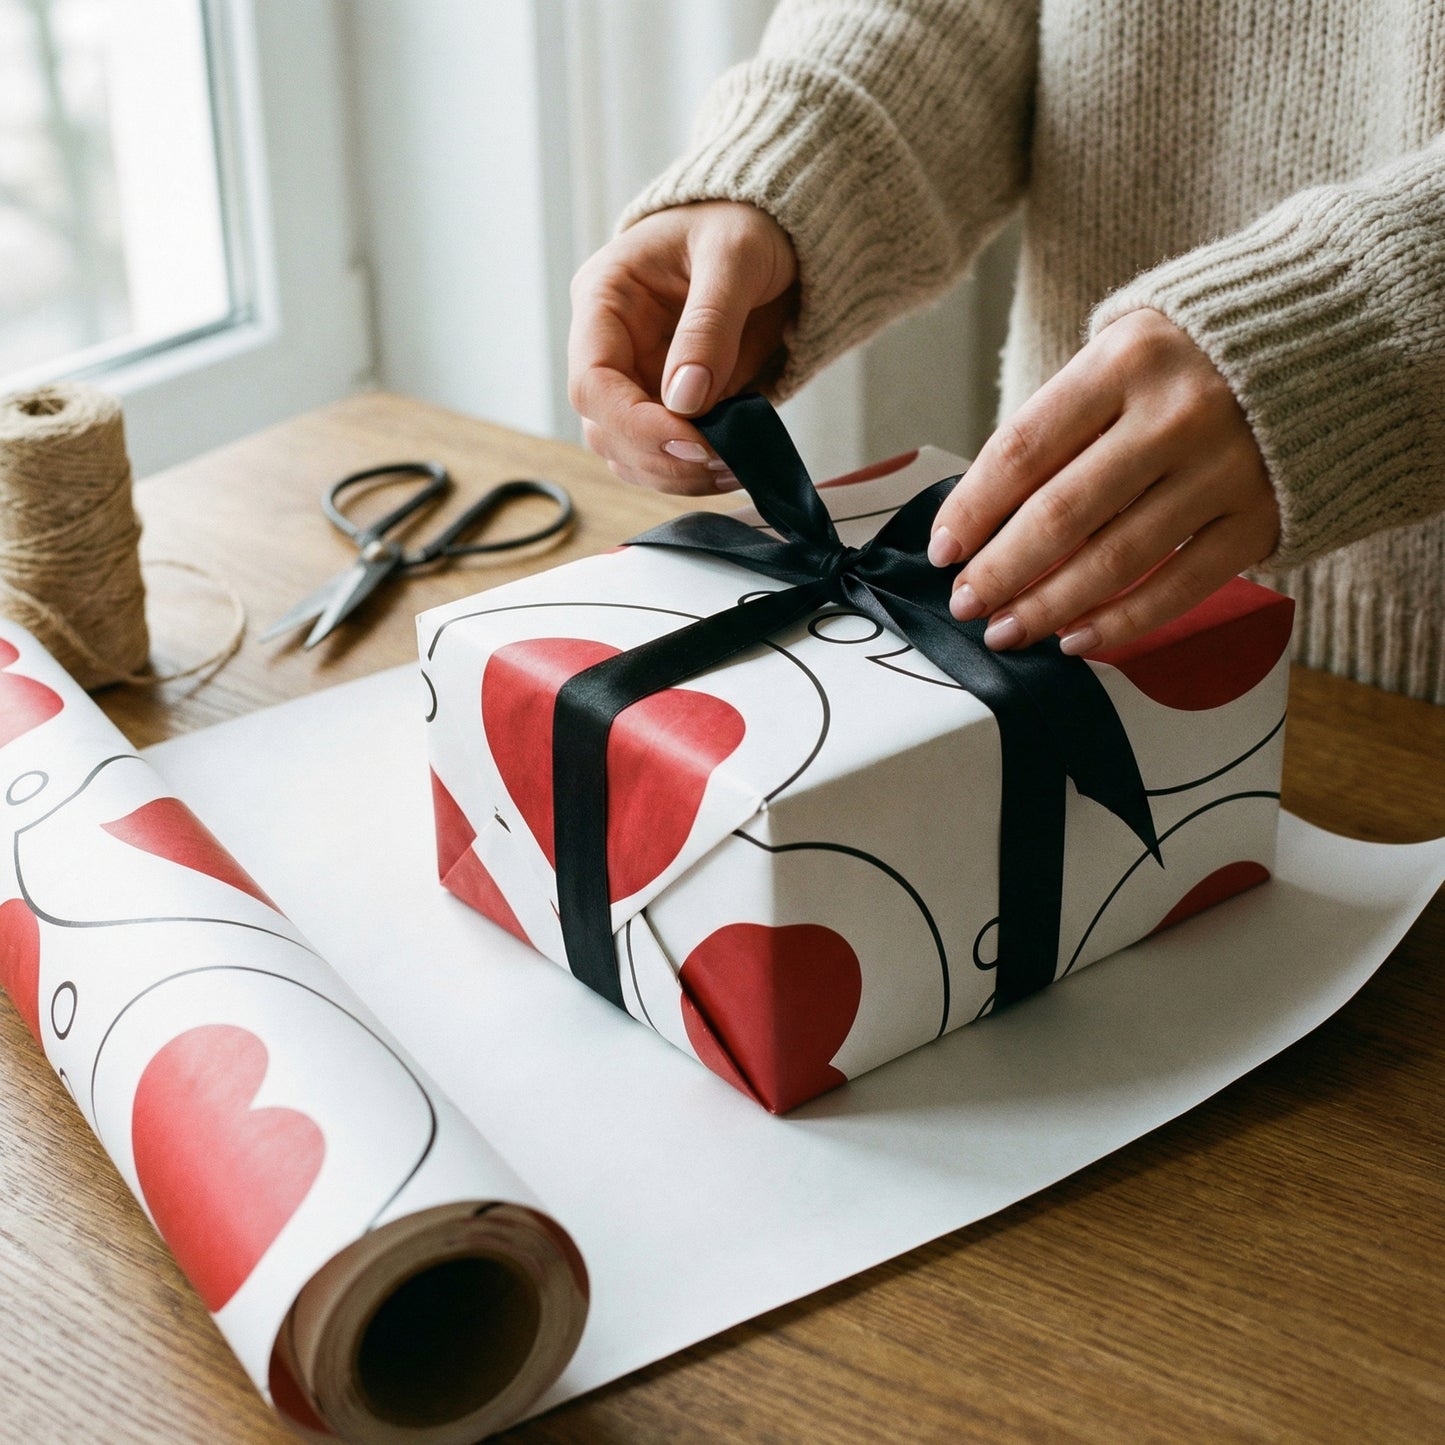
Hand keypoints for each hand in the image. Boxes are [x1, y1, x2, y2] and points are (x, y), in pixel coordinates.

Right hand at [568, 201, 798, 493]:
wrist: (772, 228)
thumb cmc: (744, 222)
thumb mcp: (735, 256)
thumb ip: (709, 325)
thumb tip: (685, 400)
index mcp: (605, 299)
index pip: (592, 382)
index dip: (636, 424)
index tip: (694, 442)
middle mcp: (610, 346)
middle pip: (606, 430)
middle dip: (663, 457)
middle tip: (726, 461)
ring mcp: (637, 379)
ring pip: (632, 454)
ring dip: (680, 475)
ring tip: (737, 465)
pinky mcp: (668, 404)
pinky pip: (666, 456)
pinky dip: (696, 472)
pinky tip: (735, 463)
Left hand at [927, 309, 1279, 653]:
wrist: (1331, 342)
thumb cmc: (1193, 361)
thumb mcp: (1124, 355)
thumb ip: (1064, 423)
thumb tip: (984, 516)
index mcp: (1127, 360)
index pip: (1024, 448)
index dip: (973, 508)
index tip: (942, 550)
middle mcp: (1178, 413)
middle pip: (1062, 513)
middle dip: (1001, 570)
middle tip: (965, 603)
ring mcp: (1226, 469)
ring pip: (1115, 559)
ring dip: (1048, 606)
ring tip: (1006, 630)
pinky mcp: (1260, 517)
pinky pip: (1178, 587)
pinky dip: (1121, 623)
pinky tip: (1075, 640)